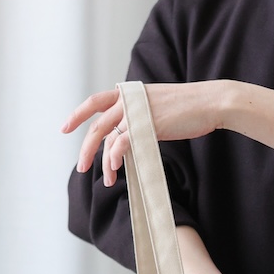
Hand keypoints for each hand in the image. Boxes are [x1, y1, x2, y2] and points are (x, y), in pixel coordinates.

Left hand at [60, 83, 224, 186]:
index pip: (95, 101)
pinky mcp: (145, 124)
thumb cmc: (189, 108)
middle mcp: (128, 100)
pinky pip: (122, 142)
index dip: (77, 115)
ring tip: (107, 179)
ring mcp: (136, 112)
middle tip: (81, 167)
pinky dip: (116, 156)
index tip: (64, 128)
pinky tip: (116, 168)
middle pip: (96, 124)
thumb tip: (133, 138)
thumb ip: (141, 118)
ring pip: (107, 137)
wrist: (208, 102)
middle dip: (86, 148)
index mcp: (128, 94)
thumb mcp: (159, 109)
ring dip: (104, 161)